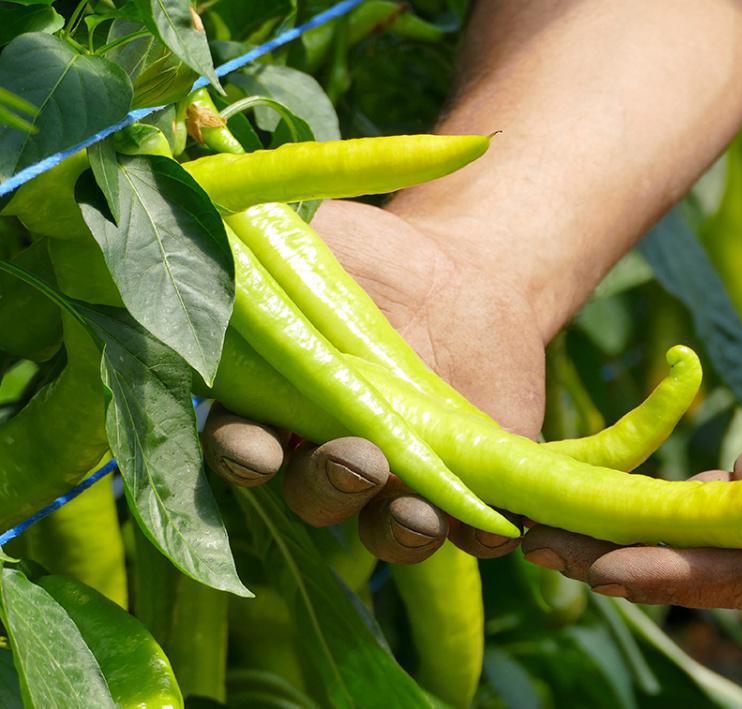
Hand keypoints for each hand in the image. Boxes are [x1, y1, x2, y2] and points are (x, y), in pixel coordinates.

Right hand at [202, 200, 547, 561]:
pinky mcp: (468, 488)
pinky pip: (475, 534)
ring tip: (418, 514)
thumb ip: (250, 250)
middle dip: (329, 485)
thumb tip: (204, 232)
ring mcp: (399, 482)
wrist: (472, 269)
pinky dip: (487, 538)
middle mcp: (328, 458)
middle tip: (357, 461)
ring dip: (399, 531)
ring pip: (388, 529)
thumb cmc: (372, 257)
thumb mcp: (307, 239)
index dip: (243, 456)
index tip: (256, 448)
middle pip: (315, 497)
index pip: (241, 446)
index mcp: (274, 408)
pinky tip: (504, 532)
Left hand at [523, 307, 741, 607]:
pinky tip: (602, 500)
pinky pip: (718, 503)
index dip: (682, 570)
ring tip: (547, 530)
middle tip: (539, 550)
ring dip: (629, 539)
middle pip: (714, 567)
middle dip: (627, 564)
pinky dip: (660, 508)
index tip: (607, 567)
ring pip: (706, 541)